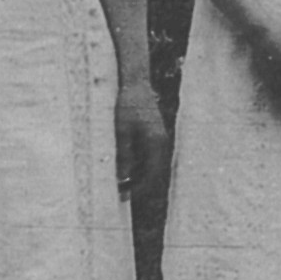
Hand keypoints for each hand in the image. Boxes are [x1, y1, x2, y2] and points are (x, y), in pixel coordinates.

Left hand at [114, 79, 169, 203]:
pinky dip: (137, 163)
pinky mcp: (153, 135)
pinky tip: (124, 166)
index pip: (152, 174)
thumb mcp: (122, 131)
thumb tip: (123, 177)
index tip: (125, 196)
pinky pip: (147, 155)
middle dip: (138, 183)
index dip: (139, 187)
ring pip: (150, 164)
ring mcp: (159, 139)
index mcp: (157, 144)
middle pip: (153, 171)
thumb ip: (124, 155)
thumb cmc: (128, 104)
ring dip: (137, 174)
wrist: (136, 83)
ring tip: (119, 181)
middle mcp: (161, 143)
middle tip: (121, 192)